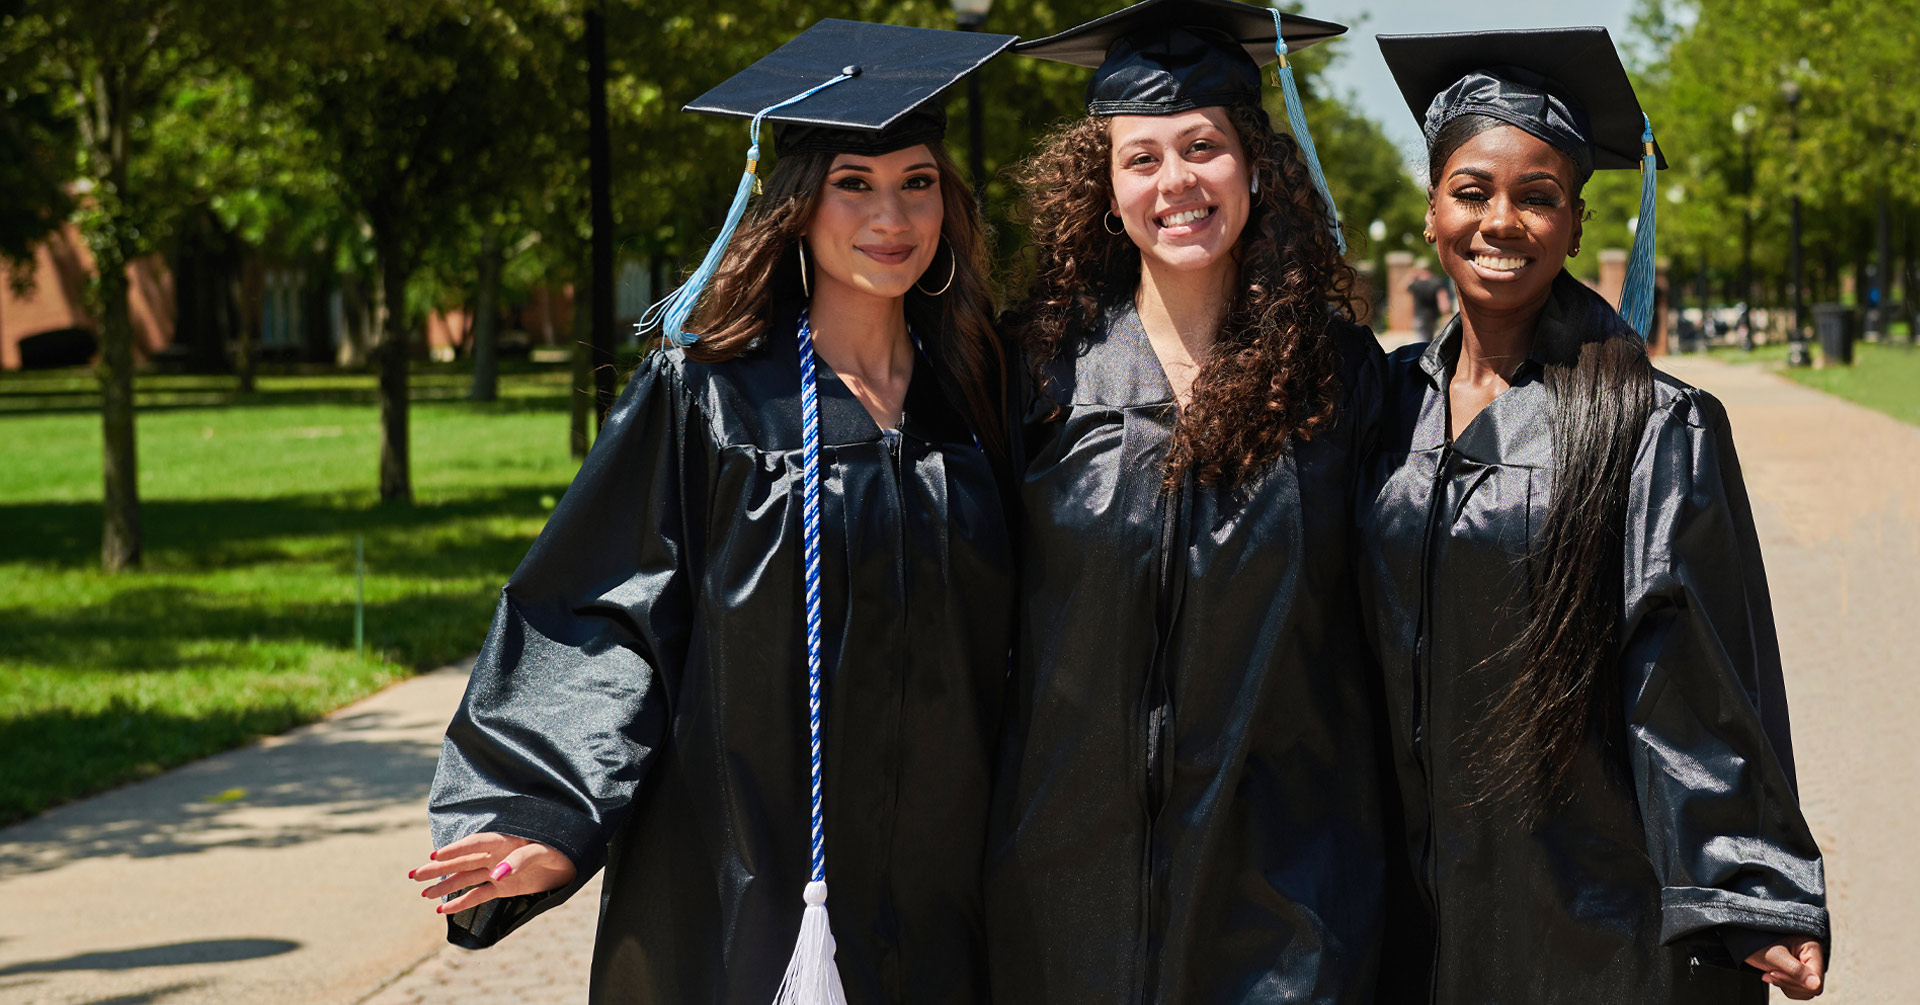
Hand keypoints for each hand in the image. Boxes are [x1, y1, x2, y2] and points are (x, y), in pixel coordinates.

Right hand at [408, 832, 576, 914]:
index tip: (435, 854)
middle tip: (414, 875)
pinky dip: (462, 902)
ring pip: (466, 878)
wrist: (574, 863)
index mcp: (505, 841)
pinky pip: (479, 895)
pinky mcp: (504, 888)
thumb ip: (519, 861)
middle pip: (462, 861)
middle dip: (438, 868)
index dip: (456, 849)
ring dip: (444, 885)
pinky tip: (444, 910)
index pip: (475, 843)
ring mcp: (498, 872)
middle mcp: (496, 856)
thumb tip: (495, 875)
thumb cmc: (560, 849)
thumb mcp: (543, 852)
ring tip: (422, 894)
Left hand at [1746, 937, 1824, 998]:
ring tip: (1770, 972)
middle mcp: (1813, 957)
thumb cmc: (1760, 941)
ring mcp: (1806, 965)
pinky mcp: (1799, 972)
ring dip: (1785, 985)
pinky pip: (1797, 989)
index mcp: (1812, 949)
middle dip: (1788, 983)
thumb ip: (1796, 970)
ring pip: (1804, 990)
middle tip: (1770, 972)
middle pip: (1811, 987)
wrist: (1748, 937)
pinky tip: (1772, 975)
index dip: (1796, 982)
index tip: (1775, 973)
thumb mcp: (1776, 956)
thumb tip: (1816, 985)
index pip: (1816, 979)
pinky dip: (1784, 985)